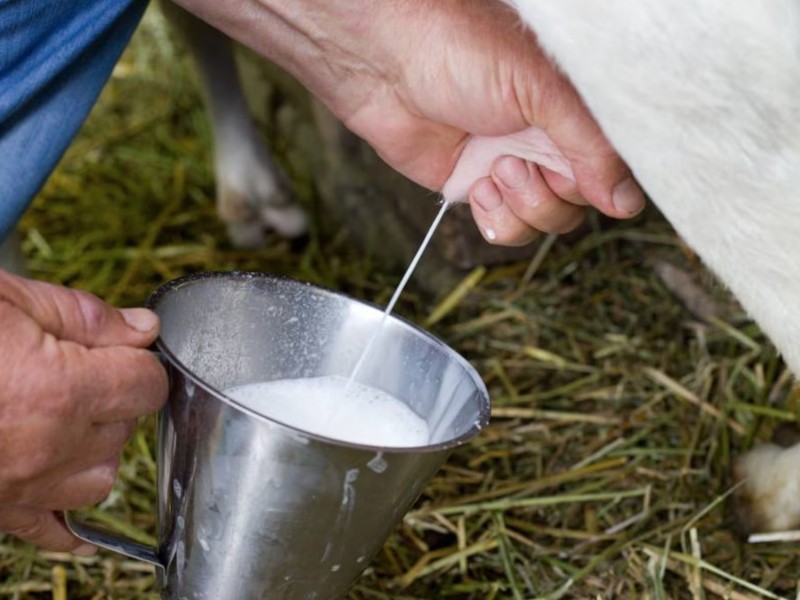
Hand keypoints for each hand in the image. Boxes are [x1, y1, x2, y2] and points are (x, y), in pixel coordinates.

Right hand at [0, 270, 166, 551]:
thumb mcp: (7, 298)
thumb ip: (84, 316)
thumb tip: (142, 329)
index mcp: (60, 390)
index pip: (147, 384)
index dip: (138, 361)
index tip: (121, 350)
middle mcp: (47, 447)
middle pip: (125, 428)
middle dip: (113, 396)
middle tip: (80, 371)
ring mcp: (18, 486)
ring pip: (98, 480)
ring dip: (93, 449)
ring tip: (62, 418)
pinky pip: (50, 531)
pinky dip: (66, 520)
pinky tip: (70, 506)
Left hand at [173, 0, 644, 244]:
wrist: (385, 63)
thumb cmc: (460, 50)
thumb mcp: (541, 88)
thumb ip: (590, 145)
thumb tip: (626, 201)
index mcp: (574, 112)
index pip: (612, 171)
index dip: (597, 183)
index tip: (569, 171)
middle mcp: (549, 142)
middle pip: (579, 206)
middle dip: (549, 193)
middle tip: (516, 159)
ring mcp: (513, 167)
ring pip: (544, 223)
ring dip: (521, 206)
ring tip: (493, 167)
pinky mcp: (477, 187)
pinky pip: (505, 230)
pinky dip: (495, 218)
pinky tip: (477, 184)